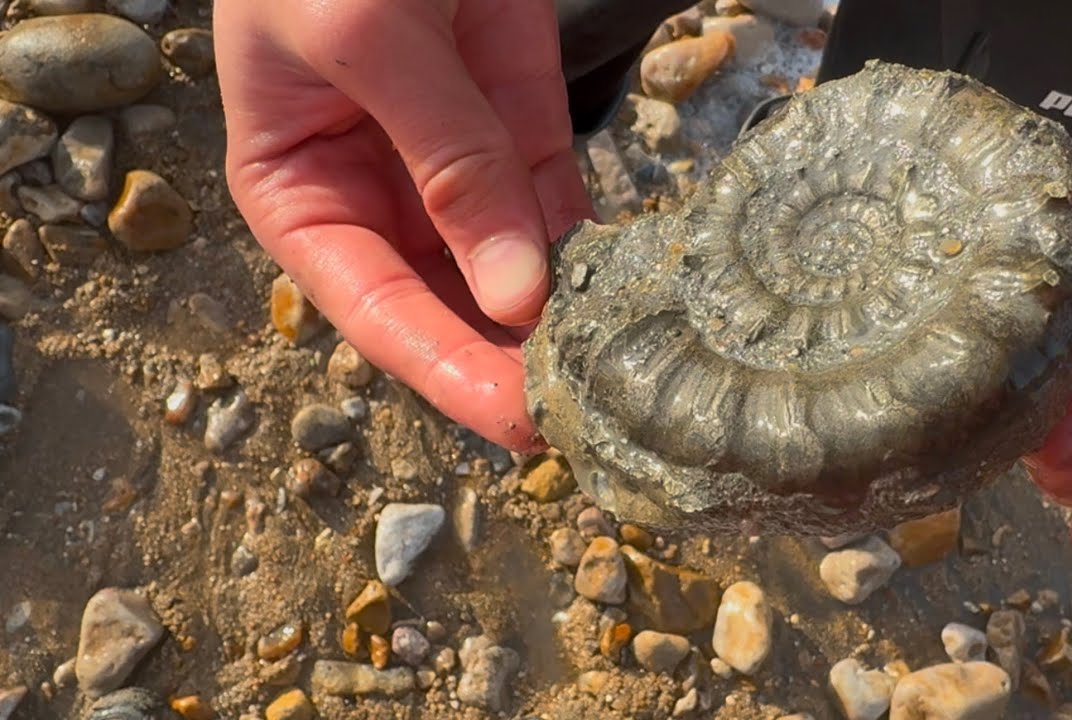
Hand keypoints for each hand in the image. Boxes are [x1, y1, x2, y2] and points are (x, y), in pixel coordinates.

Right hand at [214, 0, 593, 452]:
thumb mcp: (368, 40)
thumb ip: (446, 161)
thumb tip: (517, 294)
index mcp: (302, 192)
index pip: (376, 310)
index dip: (446, 371)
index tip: (518, 422)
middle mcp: (379, 196)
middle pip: (452, 305)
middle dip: (514, 357)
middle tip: (589, 410)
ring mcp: (455, 165)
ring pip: (513, 265)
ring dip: (565, 315)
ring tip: (623, 369)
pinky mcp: (522, 124)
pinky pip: (559, 203)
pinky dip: (598, 246)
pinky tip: (636, 290)